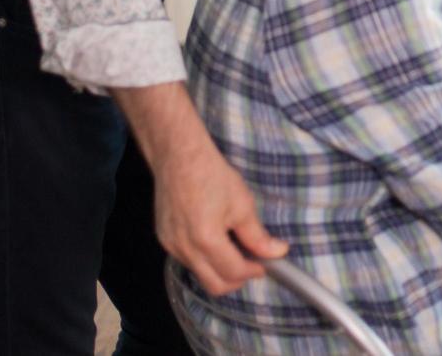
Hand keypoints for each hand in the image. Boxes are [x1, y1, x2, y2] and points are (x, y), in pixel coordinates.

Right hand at [153, 138, 287, 295]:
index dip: (252, 272)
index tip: (264, 265)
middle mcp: (184, 248)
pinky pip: (187, 261)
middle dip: (237, 280)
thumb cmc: (211, 174)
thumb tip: (277, 252)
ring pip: (199, 274)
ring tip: (235, 250)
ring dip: (220, 271)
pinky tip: (215, 242)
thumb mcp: (242, 204)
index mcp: (206, 239)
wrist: (179, 157)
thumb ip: (258, 235)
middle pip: (214, 285)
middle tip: (252, 265)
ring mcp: (170, 245)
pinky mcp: (164, 239)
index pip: (233, 272)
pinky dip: (205, 260)